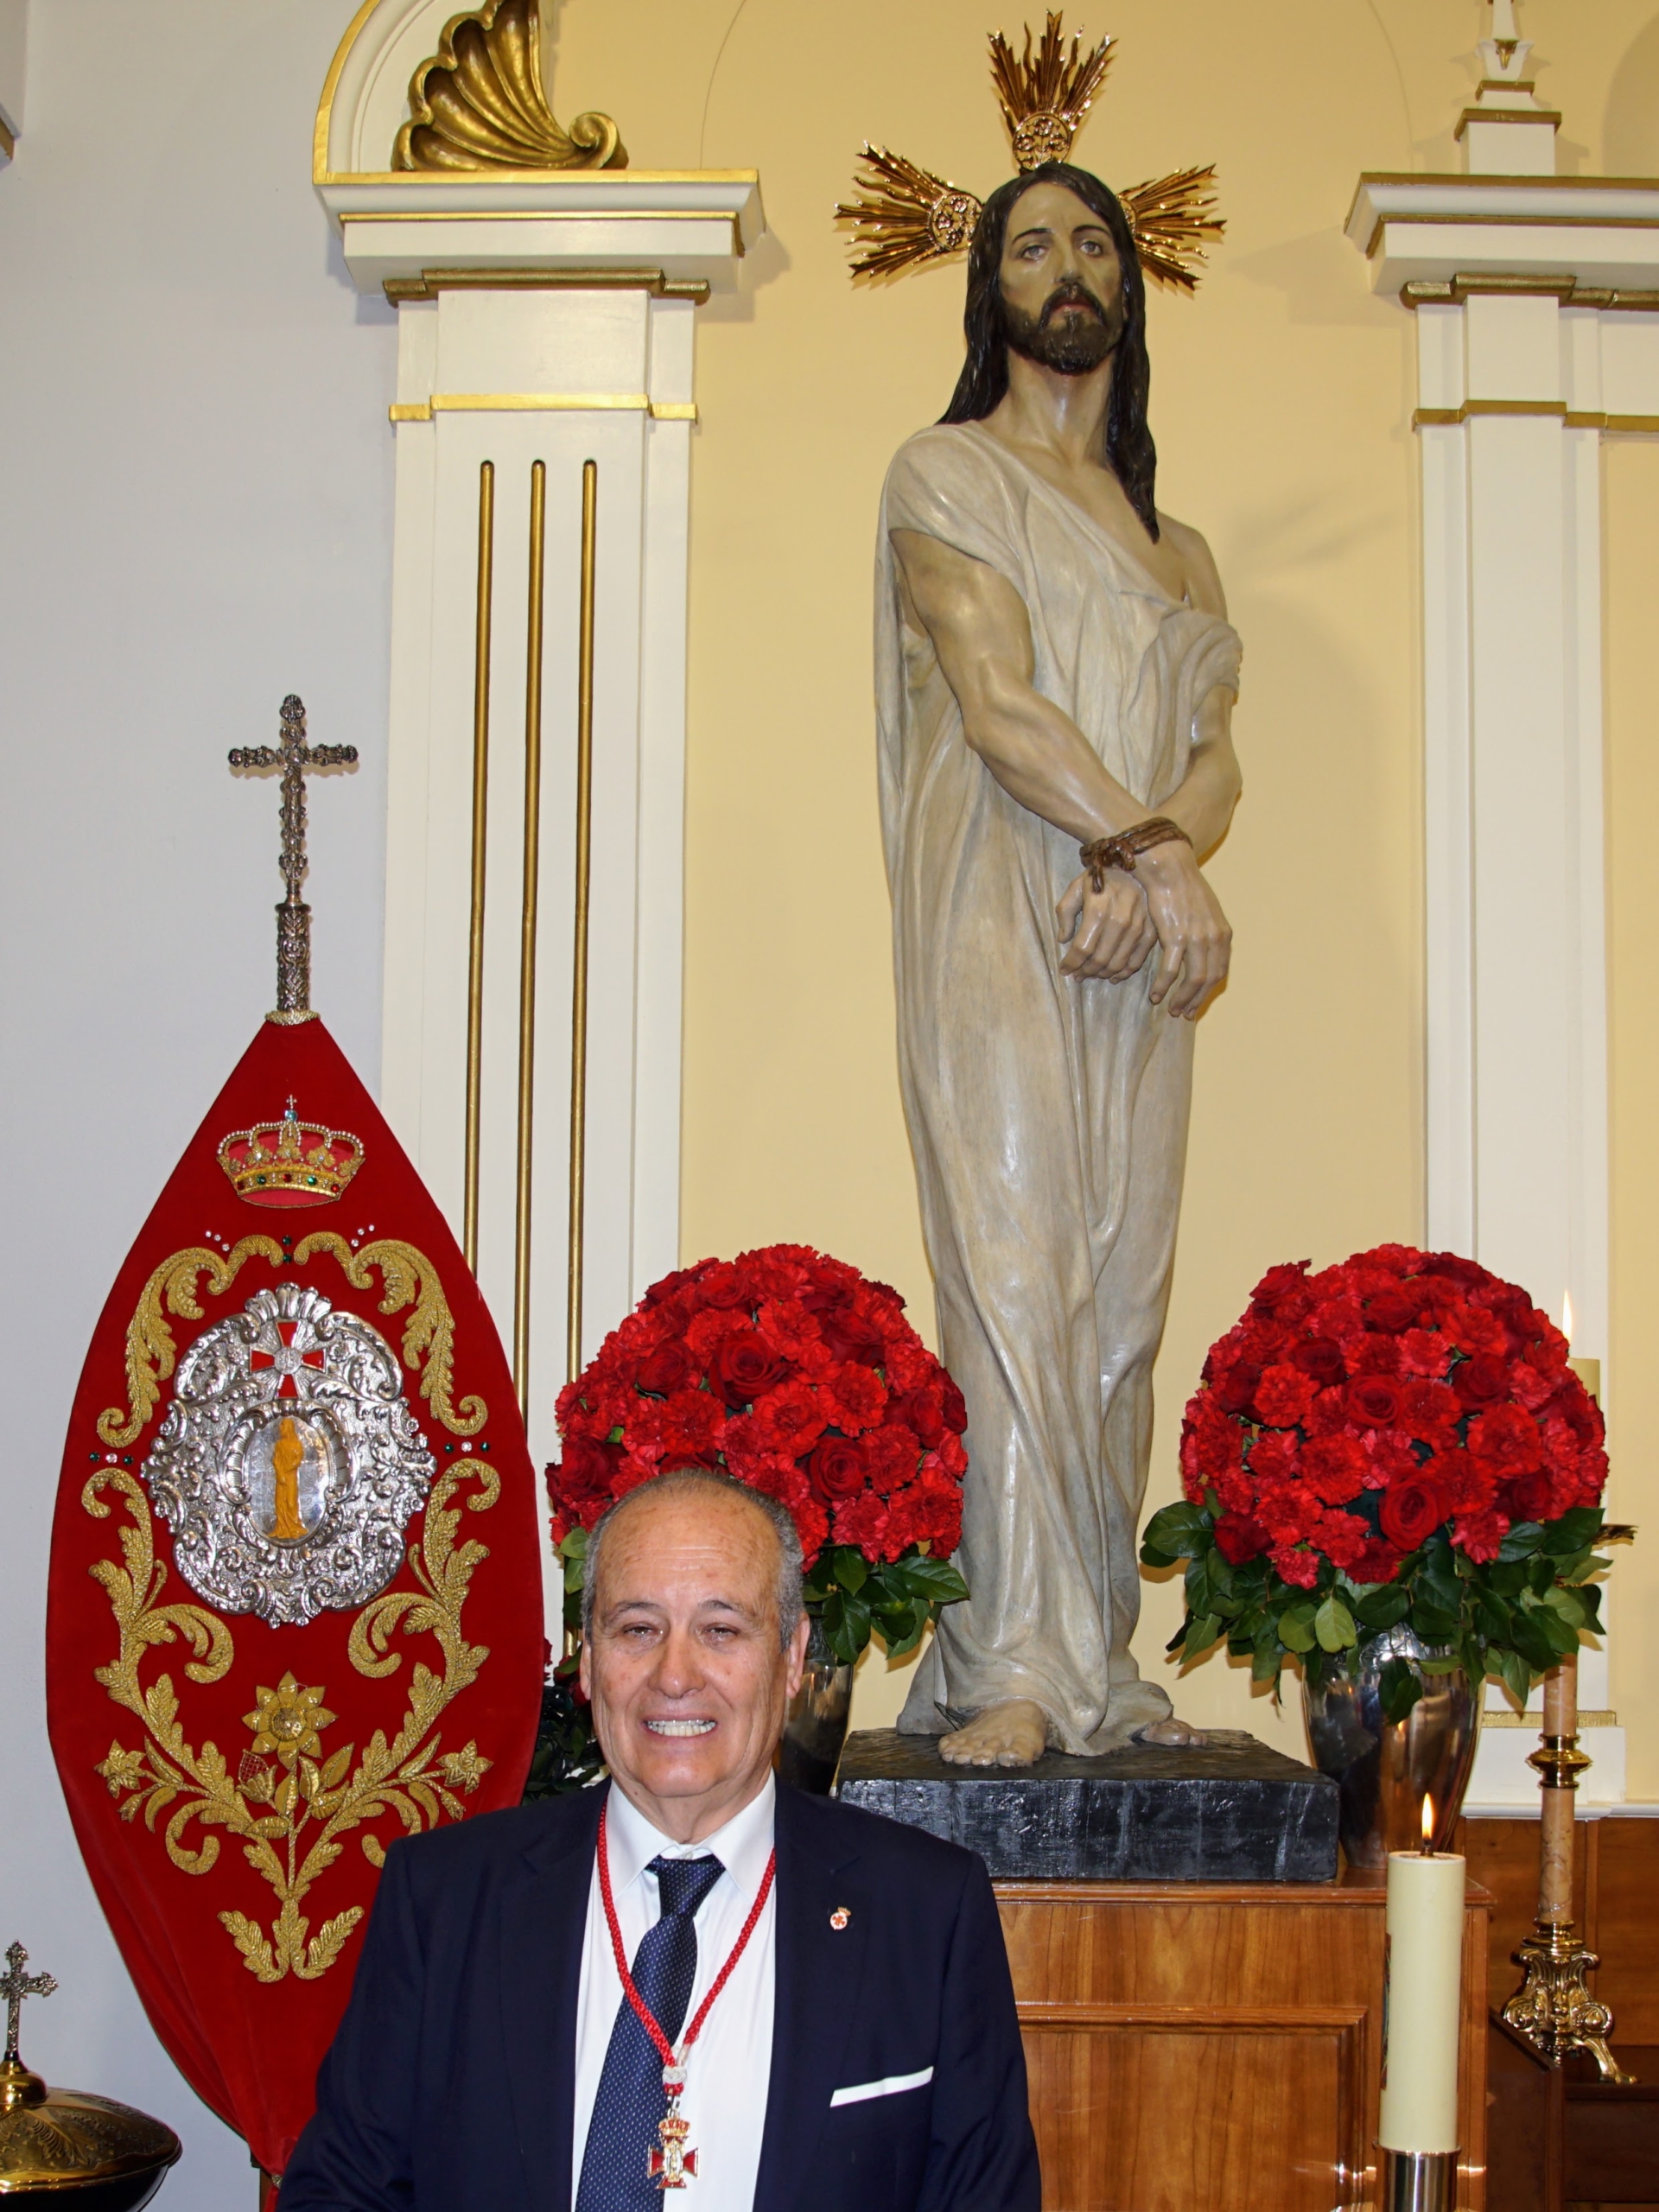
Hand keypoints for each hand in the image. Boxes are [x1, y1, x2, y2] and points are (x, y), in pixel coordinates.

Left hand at [1055, 869, 1156, 980]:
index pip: (1082, 948)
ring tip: (1092, 974)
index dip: (1071, 963)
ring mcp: (1138, 928)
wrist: (1134, 865)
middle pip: (1099, 959)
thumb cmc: (1101, 877)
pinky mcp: (1151, 932)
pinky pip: (1137, 961)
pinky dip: (1123, 973)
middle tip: (1078, 975)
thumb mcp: (1076, 887)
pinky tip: (1113, 976)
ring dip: (1102, 974)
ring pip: (1117, 964)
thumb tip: (1063, 939)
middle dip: (1085, 971)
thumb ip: (1065, 913)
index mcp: (1098, 911)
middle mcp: (1119, 922)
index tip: (1064, 970)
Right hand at [1135, 841, 1232, 1017]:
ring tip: (1171, 1009)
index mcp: (1222, 933)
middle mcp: (1213, 938)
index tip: (1197, 1003)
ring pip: (1192, 980)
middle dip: (1196, 1000)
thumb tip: (1206, 948)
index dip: (1208, 991)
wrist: (1169, 868)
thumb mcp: (1206, 910)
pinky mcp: (1175, 936)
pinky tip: (1156, 995)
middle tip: (1184, 1012)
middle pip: (1209, 980)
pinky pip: (1171, 970)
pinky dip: (1164, 986)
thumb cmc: (1183, 886)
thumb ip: (1208, 932)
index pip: (1220, 971)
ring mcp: (1196, 938)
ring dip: (1181, 998)